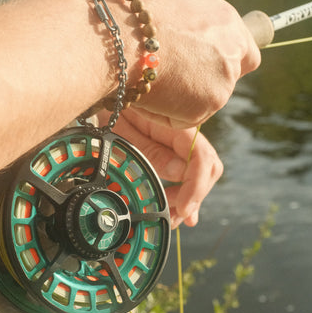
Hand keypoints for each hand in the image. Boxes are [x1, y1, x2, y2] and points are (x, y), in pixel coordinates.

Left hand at [101, 108, 222, 226]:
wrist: (104, 93)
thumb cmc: (109, 109)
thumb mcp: (124, 131)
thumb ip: (152, 152)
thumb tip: (180, 173)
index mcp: (176, 124)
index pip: (200, 157)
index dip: (196, 186)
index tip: (184, 209)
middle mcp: (185, 133)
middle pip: (207, 168)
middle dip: (193, 196)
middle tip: (173, 217)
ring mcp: (181, 141)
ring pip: (199, 173)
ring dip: (188, 198)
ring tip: (171, 219)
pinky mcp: (173, 149)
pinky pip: (186, 172)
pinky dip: (183, 192)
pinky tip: (177, 210)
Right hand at [119, 0, 260, 127]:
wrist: (119, 35)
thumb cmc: (131, 17)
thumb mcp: (172, 8)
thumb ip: (192, 28)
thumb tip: (185, 42)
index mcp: (226, 19)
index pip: (245, 50)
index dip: (224, 61)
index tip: (207, 68)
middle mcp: (233, 48)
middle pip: (227, 79)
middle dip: (202, 84)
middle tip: (173, 81)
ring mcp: (224, 80)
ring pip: (203, 102)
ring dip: (179, 99)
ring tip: (149, 78)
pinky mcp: (208, 105)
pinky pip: (182, 119)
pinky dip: (163, 113)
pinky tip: (146, 91)